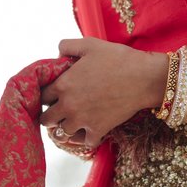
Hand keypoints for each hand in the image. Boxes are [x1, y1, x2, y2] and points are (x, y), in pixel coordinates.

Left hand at [40, 37, 166, 147]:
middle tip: (59, 110)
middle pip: (46, 119)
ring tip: (73, 121)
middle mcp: (68, 105)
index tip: (54, 95)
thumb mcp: (90, 44)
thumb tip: (57, 54)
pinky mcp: (98, 130)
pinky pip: (84, 142)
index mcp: (63, 84)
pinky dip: (85, 138)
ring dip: (65, 127)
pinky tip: (88, 130)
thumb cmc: (118, 58)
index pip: (42, 96)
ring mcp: (82, 120)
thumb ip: (68, 45)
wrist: (144, 78)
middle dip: (50, 114)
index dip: (47, 95)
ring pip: (62, 133)